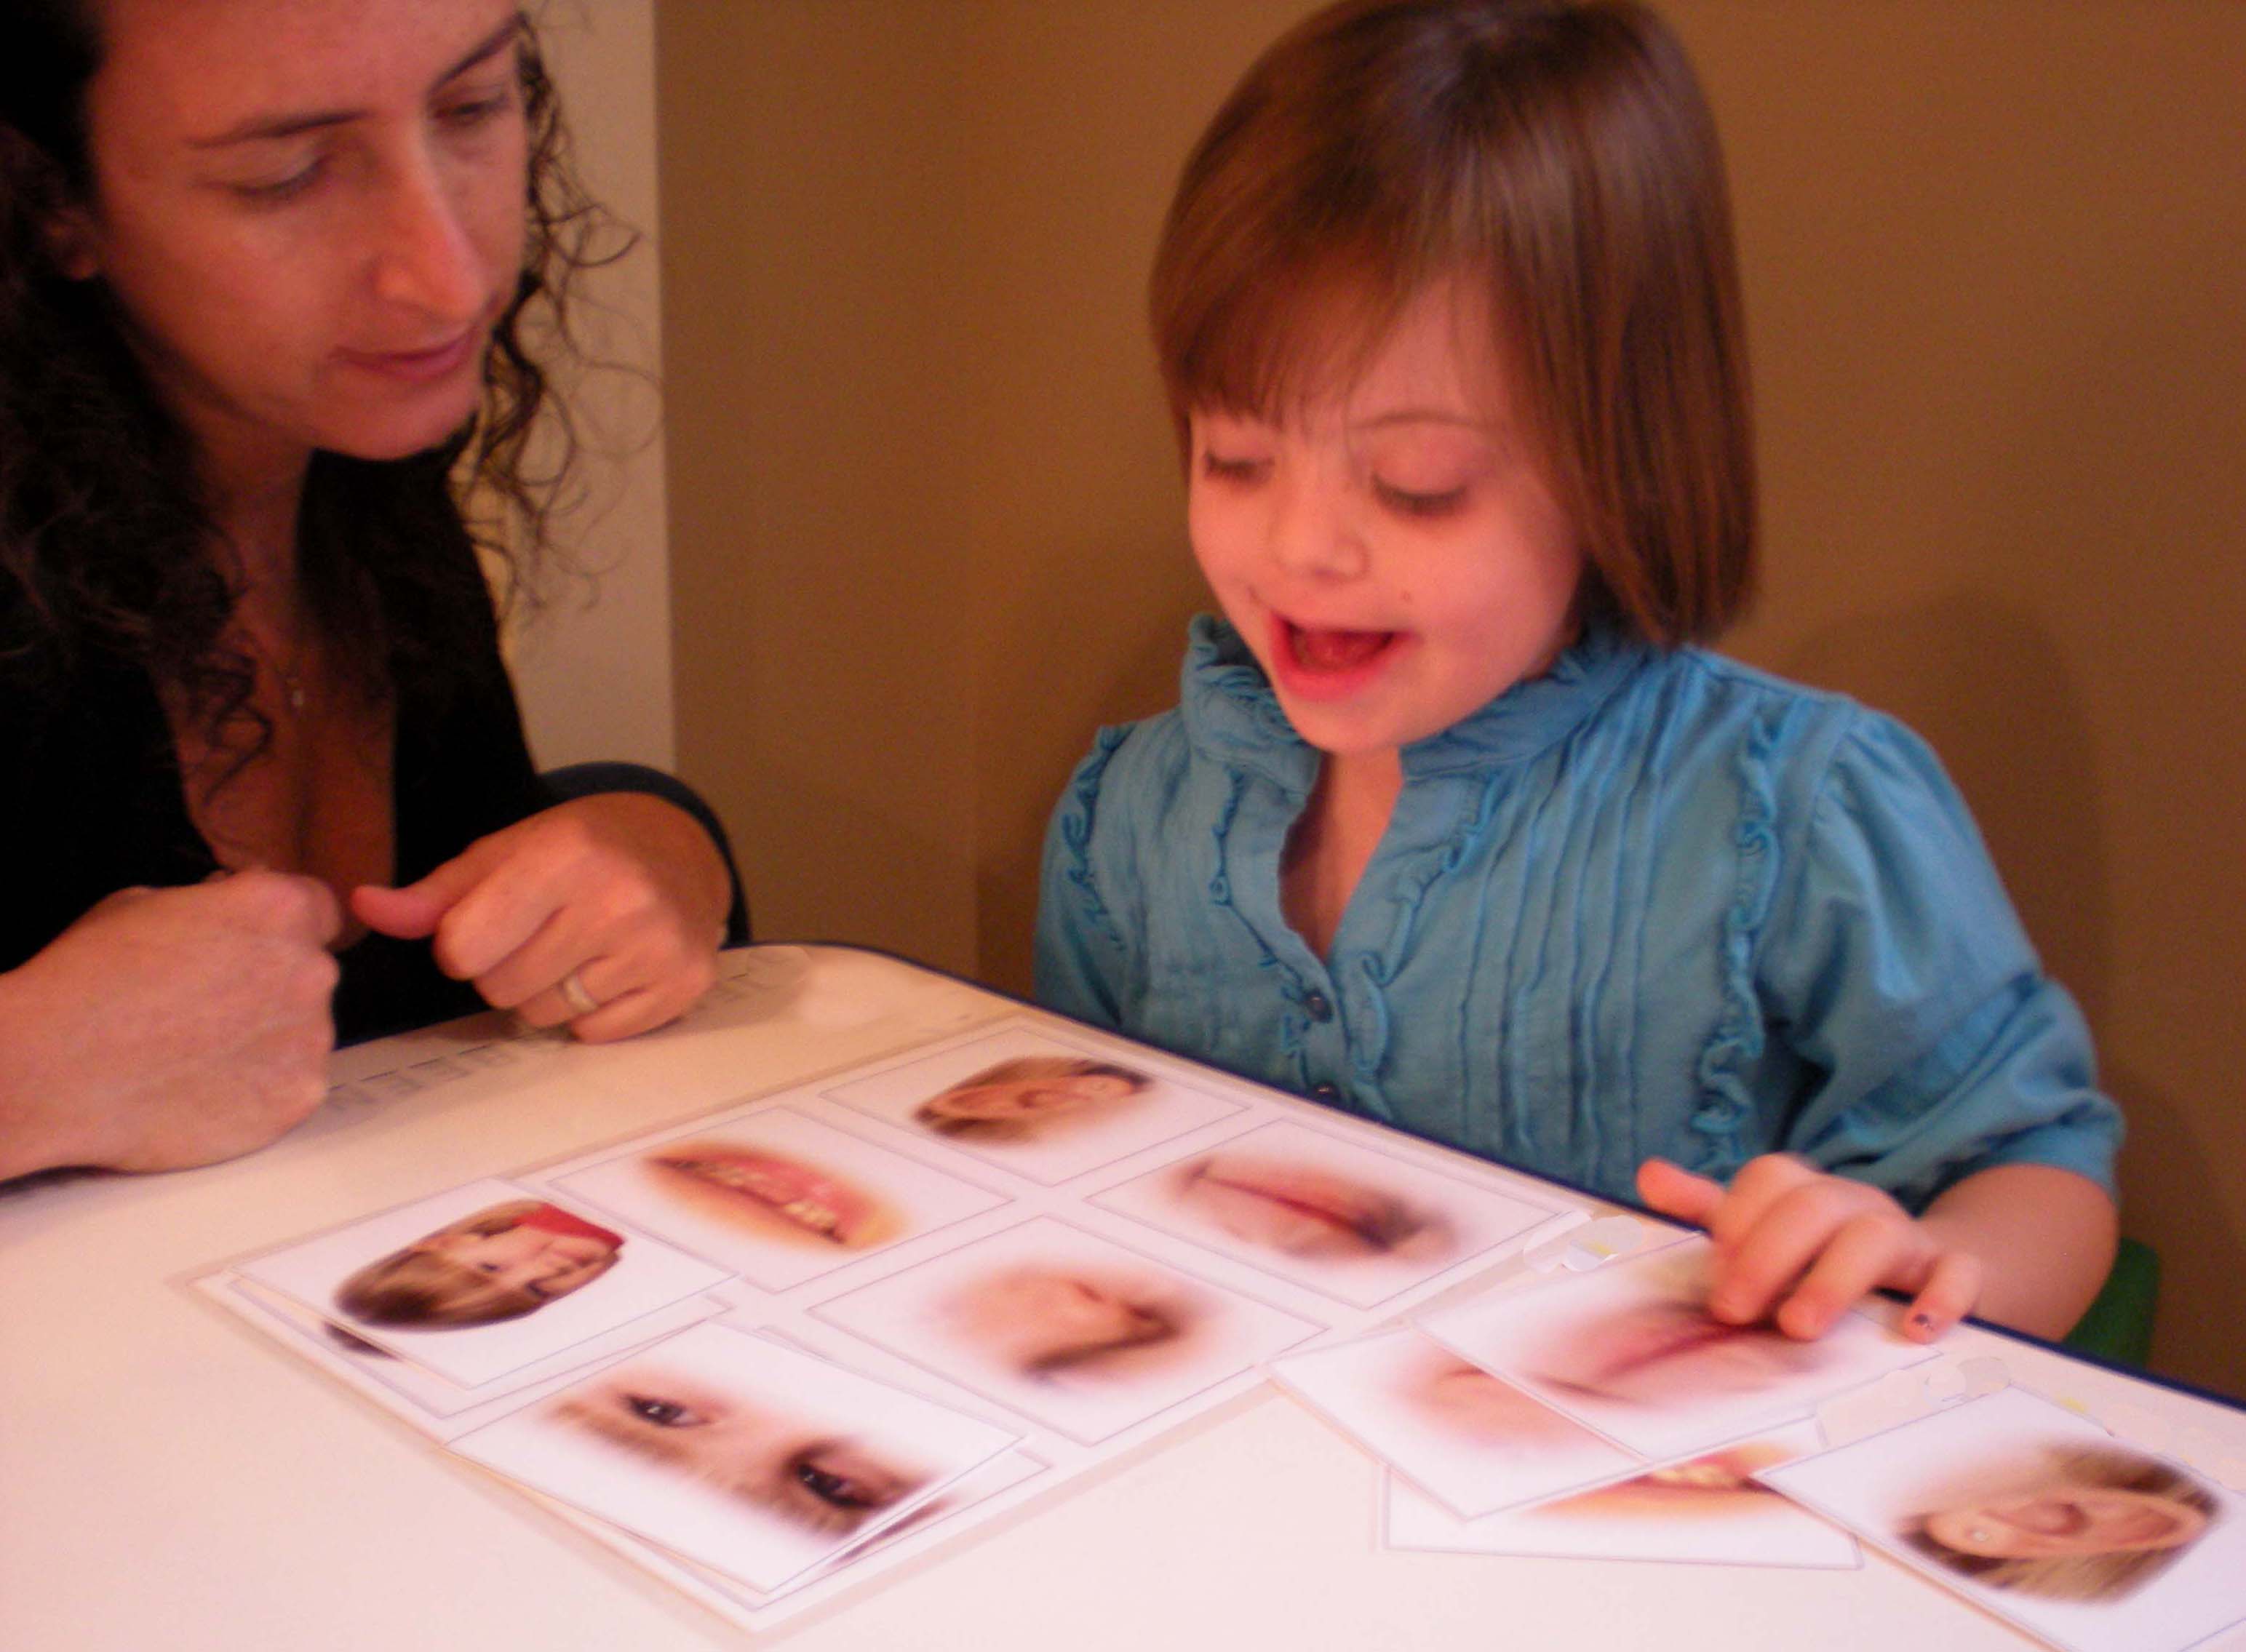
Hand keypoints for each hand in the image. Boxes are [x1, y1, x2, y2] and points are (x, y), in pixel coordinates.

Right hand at [0, 873, 340, 1177]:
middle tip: (210, 1008)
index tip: (255, 946)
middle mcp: (310, 968)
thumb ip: (214, 905)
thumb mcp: (145, 904)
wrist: (55, 1067)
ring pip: (303, 1031)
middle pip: (310, 971)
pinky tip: (206, 1087)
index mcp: (277, 909)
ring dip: (266, 1038)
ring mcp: (310, 1036)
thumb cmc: (88, 980)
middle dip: (271, 984)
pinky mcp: (299, 1095)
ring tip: (197, 1053)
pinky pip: (293, 1084)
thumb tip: (232, 907)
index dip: (284, 928)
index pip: (318, 909)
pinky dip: (260, 1088)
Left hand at [350, 793, 727, 1040]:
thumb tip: (364, 907)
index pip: (464, 947)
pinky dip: (594, 1013)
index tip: (495, 920)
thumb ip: (436, 893)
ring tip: (581, 948)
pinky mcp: (686, 982)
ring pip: (547, 1016)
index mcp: (566, 854)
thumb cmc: (582, 849)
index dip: (466, 942)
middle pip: (503, 988)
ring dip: (550, 992)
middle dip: (508, 968)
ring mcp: (658, 945)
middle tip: (545, 931)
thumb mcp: (506, 852)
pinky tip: (613, 968)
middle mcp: (620, 899)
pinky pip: (597, 1035)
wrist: (679, 848)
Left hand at [1636, 1155, 1983, 1342]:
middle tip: (1734, 1311)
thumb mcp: (1765, 1231)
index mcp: (1807, 1193)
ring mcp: (1906, 1236)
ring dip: (1833, 1280)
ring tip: (1799, 1327)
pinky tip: (1915, 1331)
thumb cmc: (1826, 1254)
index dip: (1737, 1220)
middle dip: (1767, 1256)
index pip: (1768, 1179)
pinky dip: (1941, 1298)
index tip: (1713, 1272)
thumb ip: (1709, 1209)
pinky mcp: (1952, 1273)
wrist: (1929, 1270)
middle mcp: (1854, 1205)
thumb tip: (1649, 1174)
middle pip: (1812, 1205)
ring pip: (1875, 1235)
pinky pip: (1958, 1273)